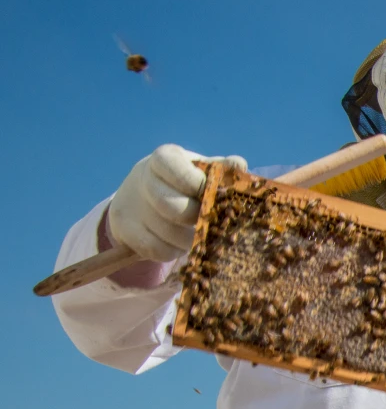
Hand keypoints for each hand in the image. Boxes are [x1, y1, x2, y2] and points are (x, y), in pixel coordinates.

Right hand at [107, 143, 247, 261]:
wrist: (141, 195)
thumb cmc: (184, 181)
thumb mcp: (201, 170)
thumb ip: (222, 169)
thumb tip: (239, 165)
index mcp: (165, 158)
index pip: (177, 169)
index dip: (198, 185)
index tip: (213, 196)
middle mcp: (143, 177)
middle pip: (172, 205)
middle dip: (197, 219)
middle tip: (210, 224)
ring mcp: (130, 204)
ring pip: (166, 232)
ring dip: (189, 239)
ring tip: (199, 236)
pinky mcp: (123, 229)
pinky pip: (155, 249)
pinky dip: (173, 251)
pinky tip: (180, 244)